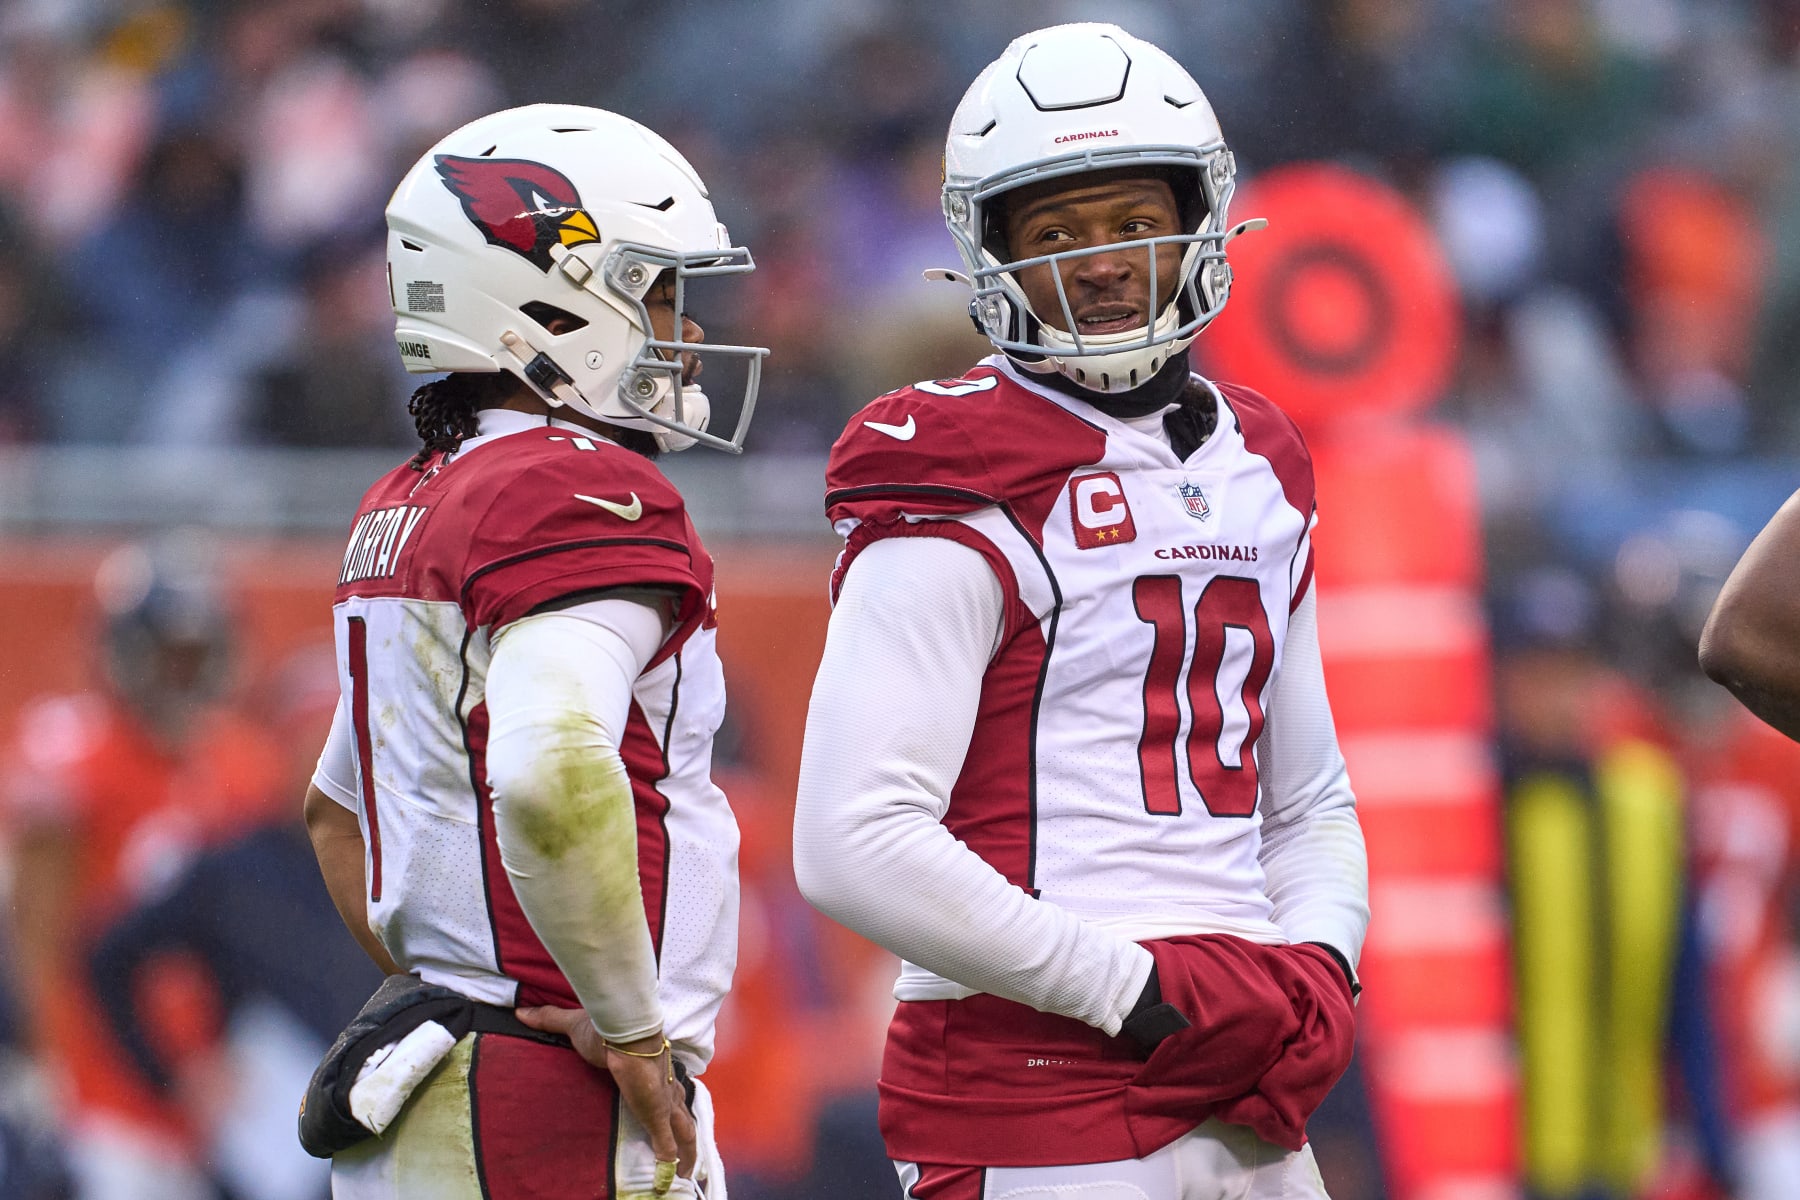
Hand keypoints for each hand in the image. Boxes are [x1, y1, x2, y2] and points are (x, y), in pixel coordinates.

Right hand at [517, 1006, 695, 1190]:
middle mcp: (665, 1087)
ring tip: (686, 1173)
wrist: (624, 1031)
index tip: (668, 1113)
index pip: (666, 1088)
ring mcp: (664, 1102)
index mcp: (652, 1067)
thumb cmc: (606, 1027)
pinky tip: (671, 1178)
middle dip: (685, 1132)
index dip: (669, 1102)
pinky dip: (670, 1162)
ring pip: (684, 1131)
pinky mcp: (657, 1115)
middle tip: (686, 1151)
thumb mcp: (575, 1026)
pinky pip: (668, 1145)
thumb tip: (523, 1012)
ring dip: (686, 1153)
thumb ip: (551, 1019)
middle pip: (682, 1112)